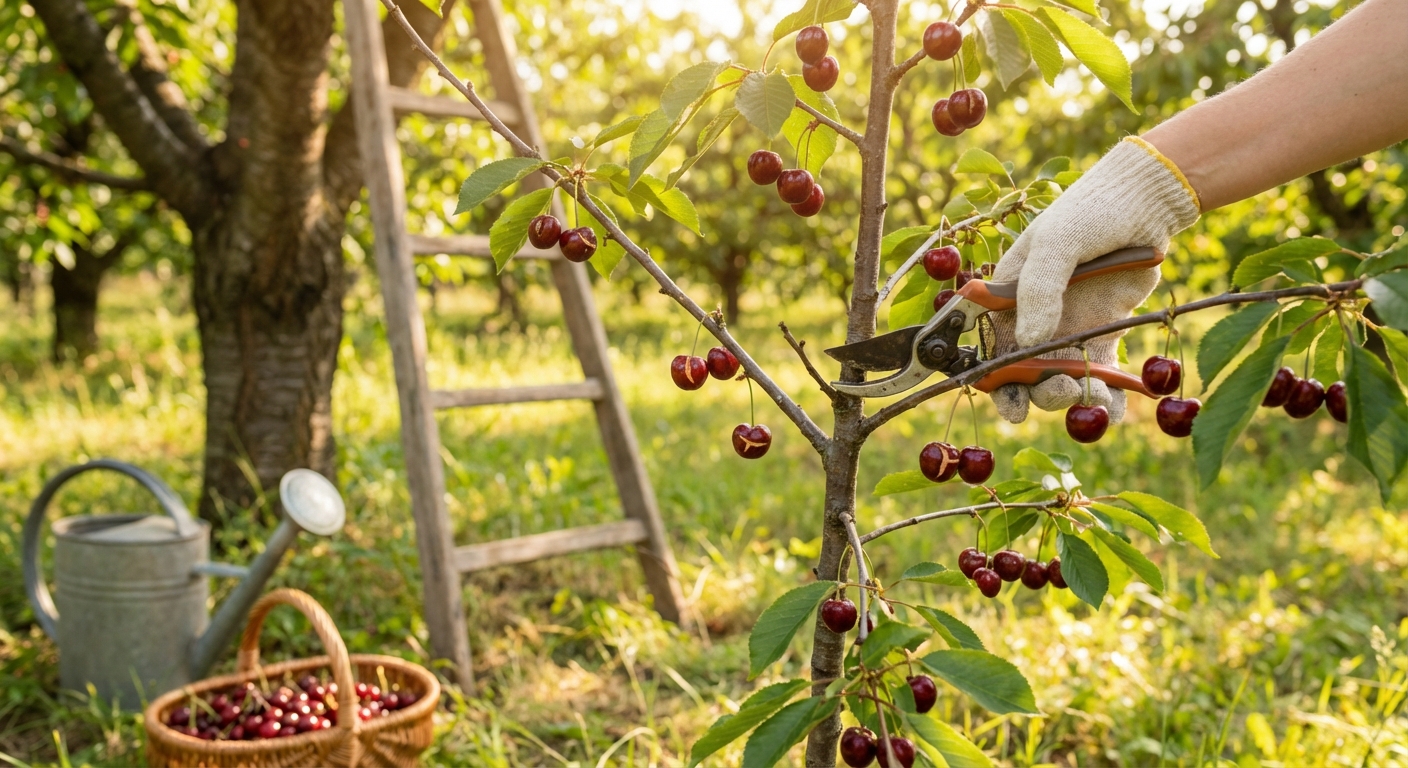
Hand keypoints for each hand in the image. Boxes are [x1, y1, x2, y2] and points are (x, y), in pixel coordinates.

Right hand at [987, 138, 1199, 423]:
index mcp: (1008, 297)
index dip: (995, 380)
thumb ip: (1039, 289)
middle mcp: (1033, 318)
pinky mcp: (1104, 334)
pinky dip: (1105, 396)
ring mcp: (1069, 328)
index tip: (1010, 403)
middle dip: (1037, 392)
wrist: (1145, 203)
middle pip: (1024, 372)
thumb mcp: (1056, 242)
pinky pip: (1099, 374)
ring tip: (1088, 395)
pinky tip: (1113, 408)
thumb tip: (1029, 341)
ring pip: (1060, 378)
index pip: (990, 346)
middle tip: (1060, 390)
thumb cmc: (1090, 213)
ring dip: (1070, 396)